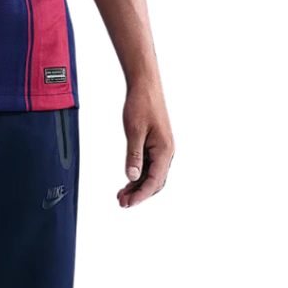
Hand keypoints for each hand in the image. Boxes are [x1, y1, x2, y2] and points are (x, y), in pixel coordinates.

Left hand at [117, 80, 173, 208]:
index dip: (141, 195)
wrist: (145, 84)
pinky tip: (128, 179)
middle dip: (139, 194)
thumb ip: (134, 155)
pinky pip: (149, 164)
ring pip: (151, 174)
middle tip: (122, 202)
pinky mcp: (155, 143)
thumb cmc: (141, 103)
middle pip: (155, 181)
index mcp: (164, 150)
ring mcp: (161, 148)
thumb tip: (132, 177)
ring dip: (138, 185)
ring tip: (121, 195)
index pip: (154, 181)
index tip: (128, 203)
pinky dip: (138, 173)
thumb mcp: (134, 130)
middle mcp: (166, 151)